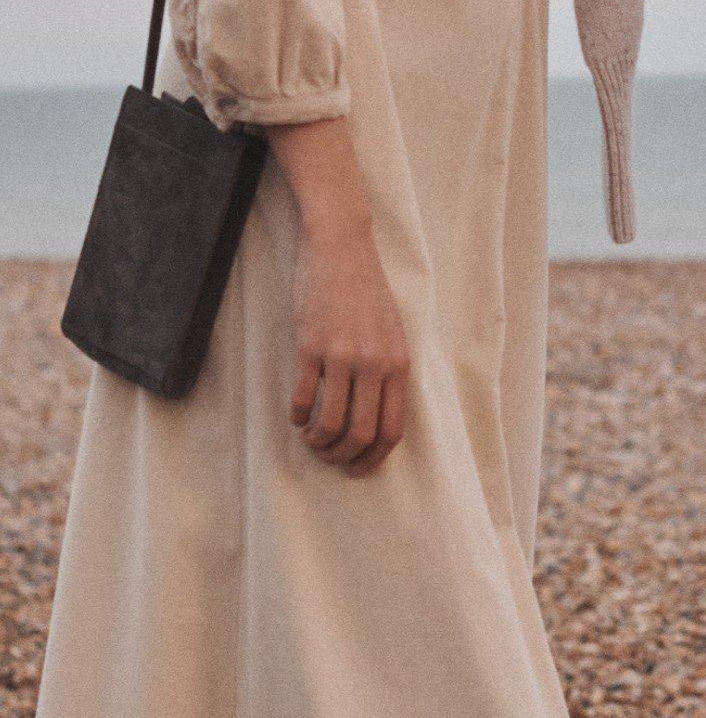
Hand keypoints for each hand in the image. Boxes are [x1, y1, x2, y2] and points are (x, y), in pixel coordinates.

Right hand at [289, 214, 410, 475]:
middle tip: (328, 457)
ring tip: (310, 438)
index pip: (392, 429)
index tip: (357, 469)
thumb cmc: (367, 291)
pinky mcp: (310, 347)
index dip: (373, 459)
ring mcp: (341, 355)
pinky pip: (302, 398)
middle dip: (342, 458)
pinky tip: (295, 414)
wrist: (341, 248)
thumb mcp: (392, 331)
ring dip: (317, 442)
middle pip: (360, 434)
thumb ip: (389, 371)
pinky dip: (297, 416)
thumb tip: (378, 418)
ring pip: (330, 423)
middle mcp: (374, 363)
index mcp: (398, 363)